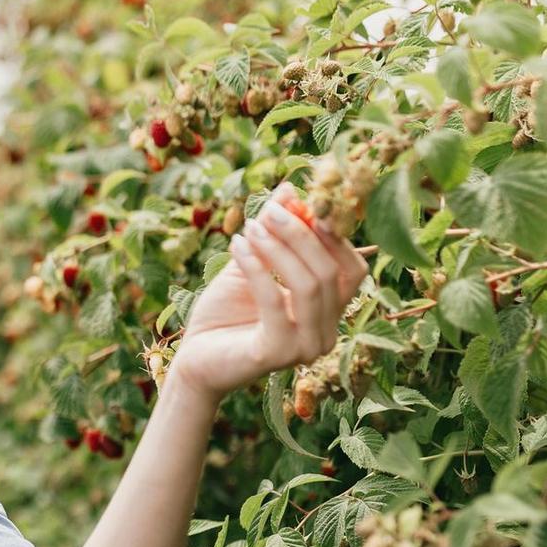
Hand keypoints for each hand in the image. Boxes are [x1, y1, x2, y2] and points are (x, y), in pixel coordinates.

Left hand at [167, 182, 368, 404]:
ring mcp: (305, 348)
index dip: (333, 234)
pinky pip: (274, 300)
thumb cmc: (225, 313)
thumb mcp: (253, 263)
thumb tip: (289, 187)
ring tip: (250, 227)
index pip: (352, 269)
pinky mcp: (277, 355)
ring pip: (309, 286)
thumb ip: (273, 231)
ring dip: (279, 248)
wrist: (195, 358)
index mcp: (329, 313)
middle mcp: (325, 334)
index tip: (301, 204)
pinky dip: (256, 267)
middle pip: (331, 273)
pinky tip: (236, 245)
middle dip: (301, 235)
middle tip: (270, 211)